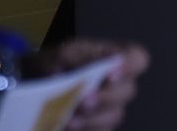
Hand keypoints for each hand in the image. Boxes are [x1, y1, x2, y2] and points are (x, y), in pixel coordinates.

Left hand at [28, 39, 150, 130]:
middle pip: (128, 91)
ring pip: (115, 115)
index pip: (137, 58)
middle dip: (106, 97)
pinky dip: (87, 130)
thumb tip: (58, 74)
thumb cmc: (58, 63)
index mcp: (114, 57)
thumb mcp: (60, 53)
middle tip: (83, 101)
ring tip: (69, 120)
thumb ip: (64, 59)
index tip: (111, 73)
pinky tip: (67, 127)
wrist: (40, 82)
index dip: (130, 66)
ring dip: (93, 119)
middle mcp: (119, 82)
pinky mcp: (100, 125)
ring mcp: (111, 106)